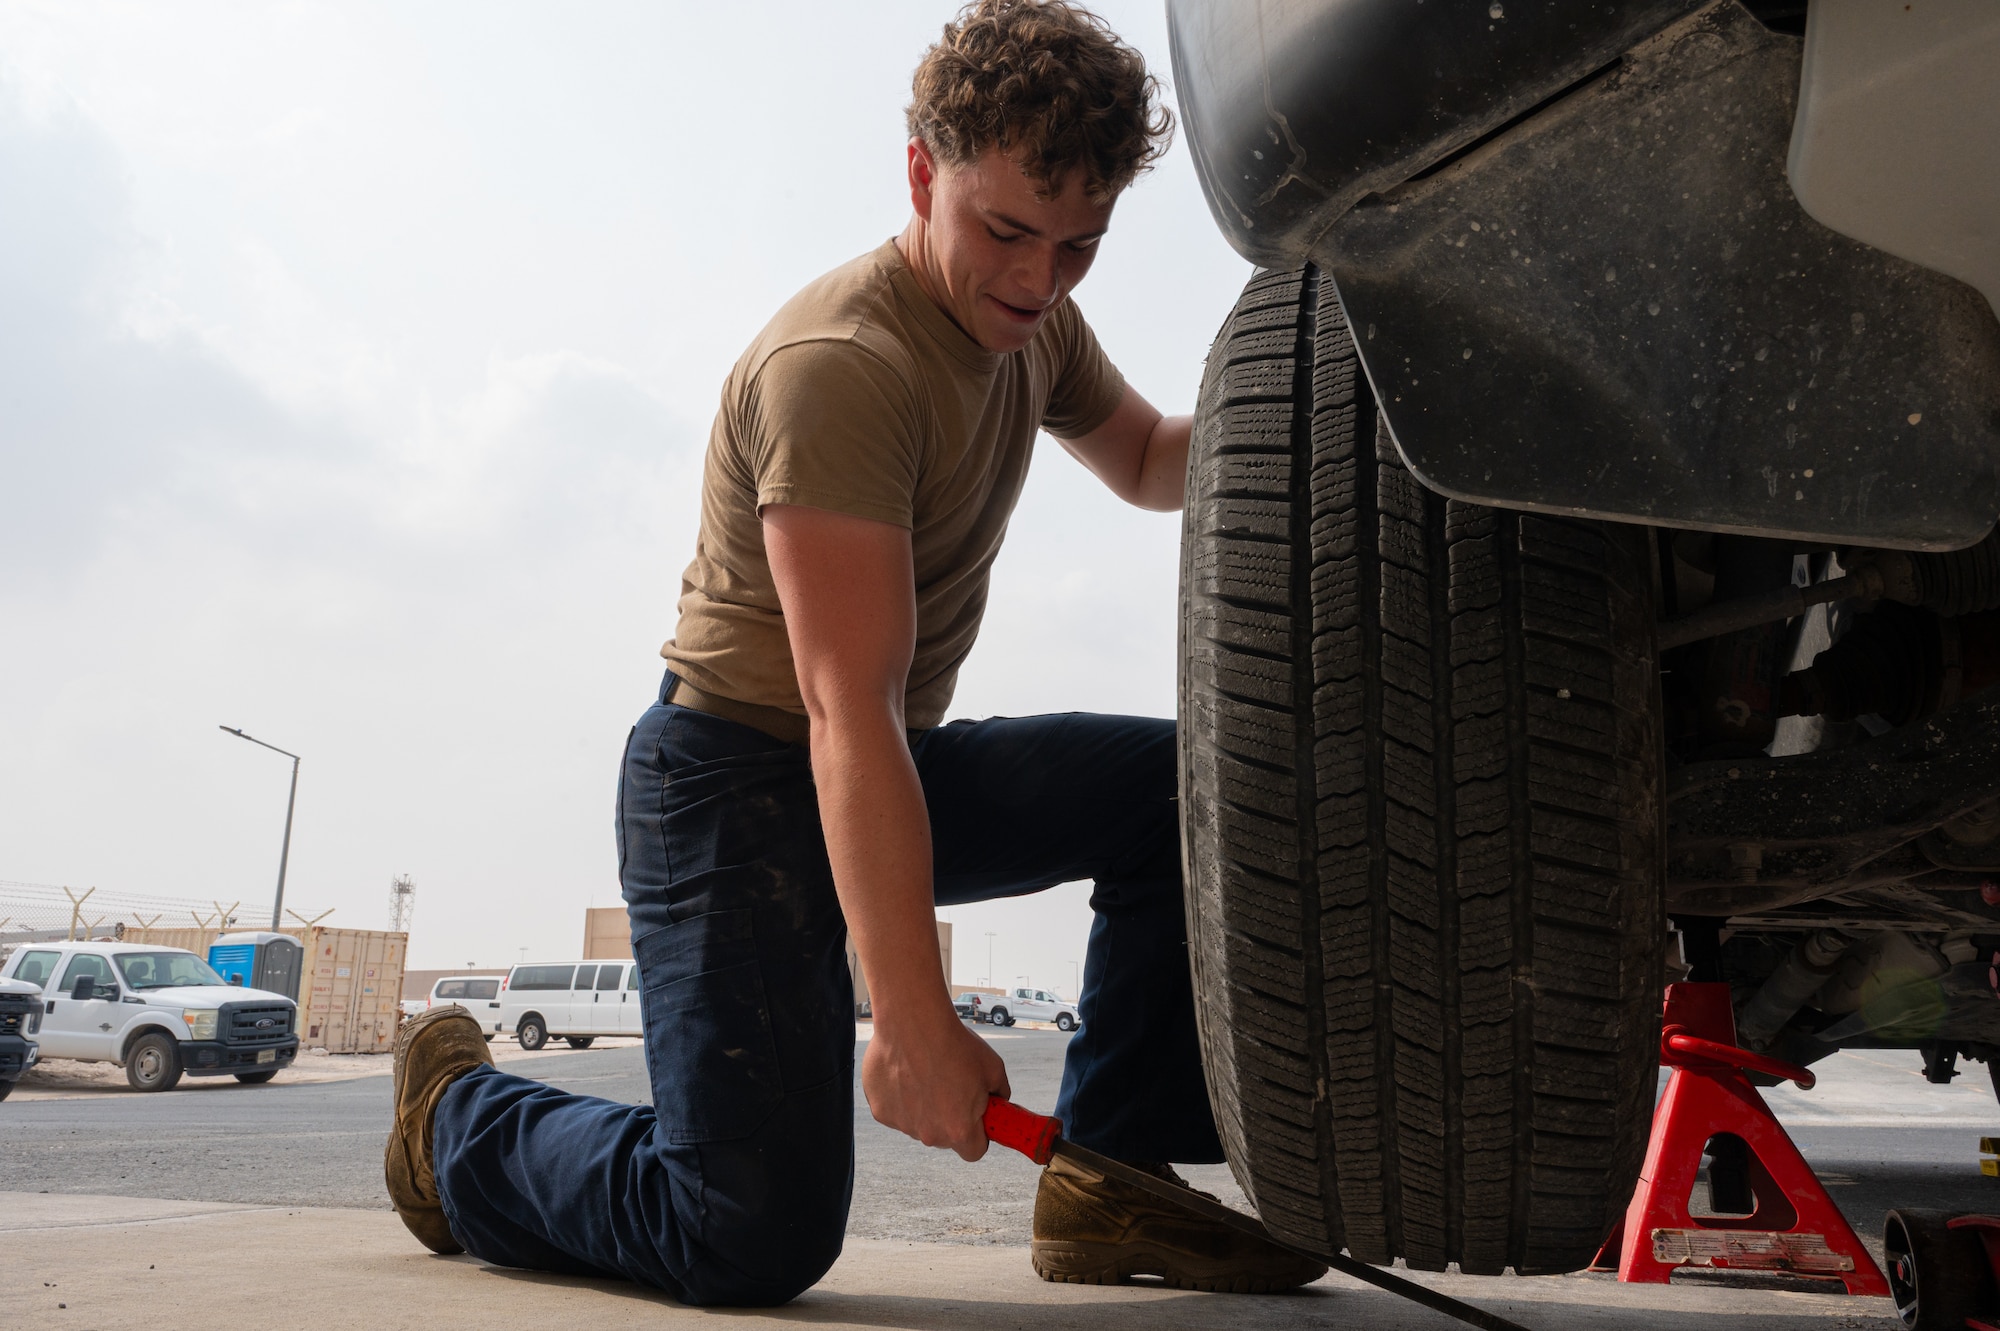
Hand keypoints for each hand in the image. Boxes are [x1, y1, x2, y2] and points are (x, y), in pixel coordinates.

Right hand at [861, 1002, 1010, 1159]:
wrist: (913, 1022)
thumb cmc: (953, 1043)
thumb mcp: (994, 1068)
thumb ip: (1000, 1094)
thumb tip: (998, 1100)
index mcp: (960, 1129)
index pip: (974, 1152)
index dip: (978, 1136)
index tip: (976, 1119)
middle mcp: (929, 1134)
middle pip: (944, 1137)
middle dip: (949, 1117)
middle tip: (950, 1086)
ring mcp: (902, 1124)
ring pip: (918, 1123)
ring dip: (923, 1106)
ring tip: (926, 1072)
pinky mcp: (880, 1110)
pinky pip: (896, 1110)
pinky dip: (901, 1096)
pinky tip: (905, 1071)